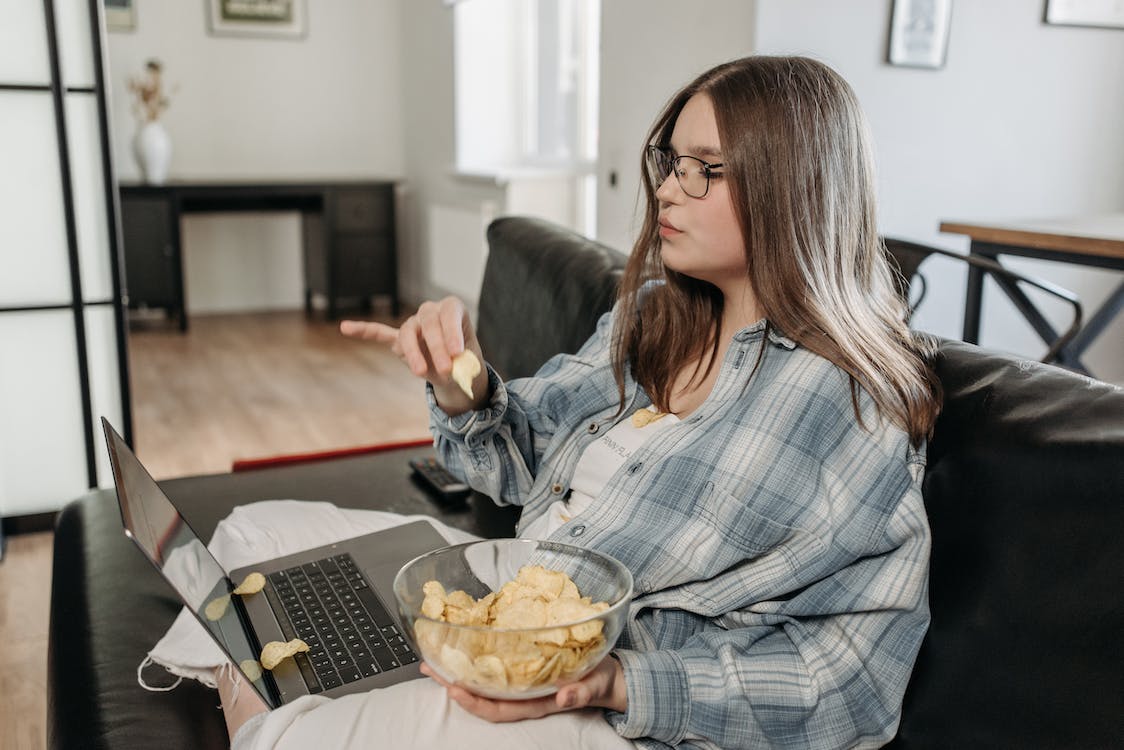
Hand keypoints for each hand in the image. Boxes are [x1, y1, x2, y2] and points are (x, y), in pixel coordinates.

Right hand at [339, 296, 488, 414]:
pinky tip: (345, 327)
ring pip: (407, 333)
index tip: (457, 352)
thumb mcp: (468, 363)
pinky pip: (380, 333)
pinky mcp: (399, 339)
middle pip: (428, 321)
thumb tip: (448, 371)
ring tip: (420, 373)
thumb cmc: (463, 361)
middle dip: (436, 346)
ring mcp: (413, 324)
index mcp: (452, 309)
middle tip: (447, 369)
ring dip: (413, 353)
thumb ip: (459, 364)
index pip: (449, 313)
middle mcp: (431, 311)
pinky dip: (364, 330)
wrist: (456, 369)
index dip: (452, 331)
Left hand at [420, 655, 626, 722]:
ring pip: (483, 682)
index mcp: (536, 702)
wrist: (606, 677)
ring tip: (435, 658)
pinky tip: (461, 647)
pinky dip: (475, 659)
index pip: (498, 709)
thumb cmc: (599, 680)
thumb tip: (565, 697)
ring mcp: (520, 683)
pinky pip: (494, 668)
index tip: (455, 688)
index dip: (474, 702)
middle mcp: (523, 695)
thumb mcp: (595, 684)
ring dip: (458, 672)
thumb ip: (581, 692)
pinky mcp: (522, 667)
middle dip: (454, 685)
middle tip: (430, 668)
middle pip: (482, 696)